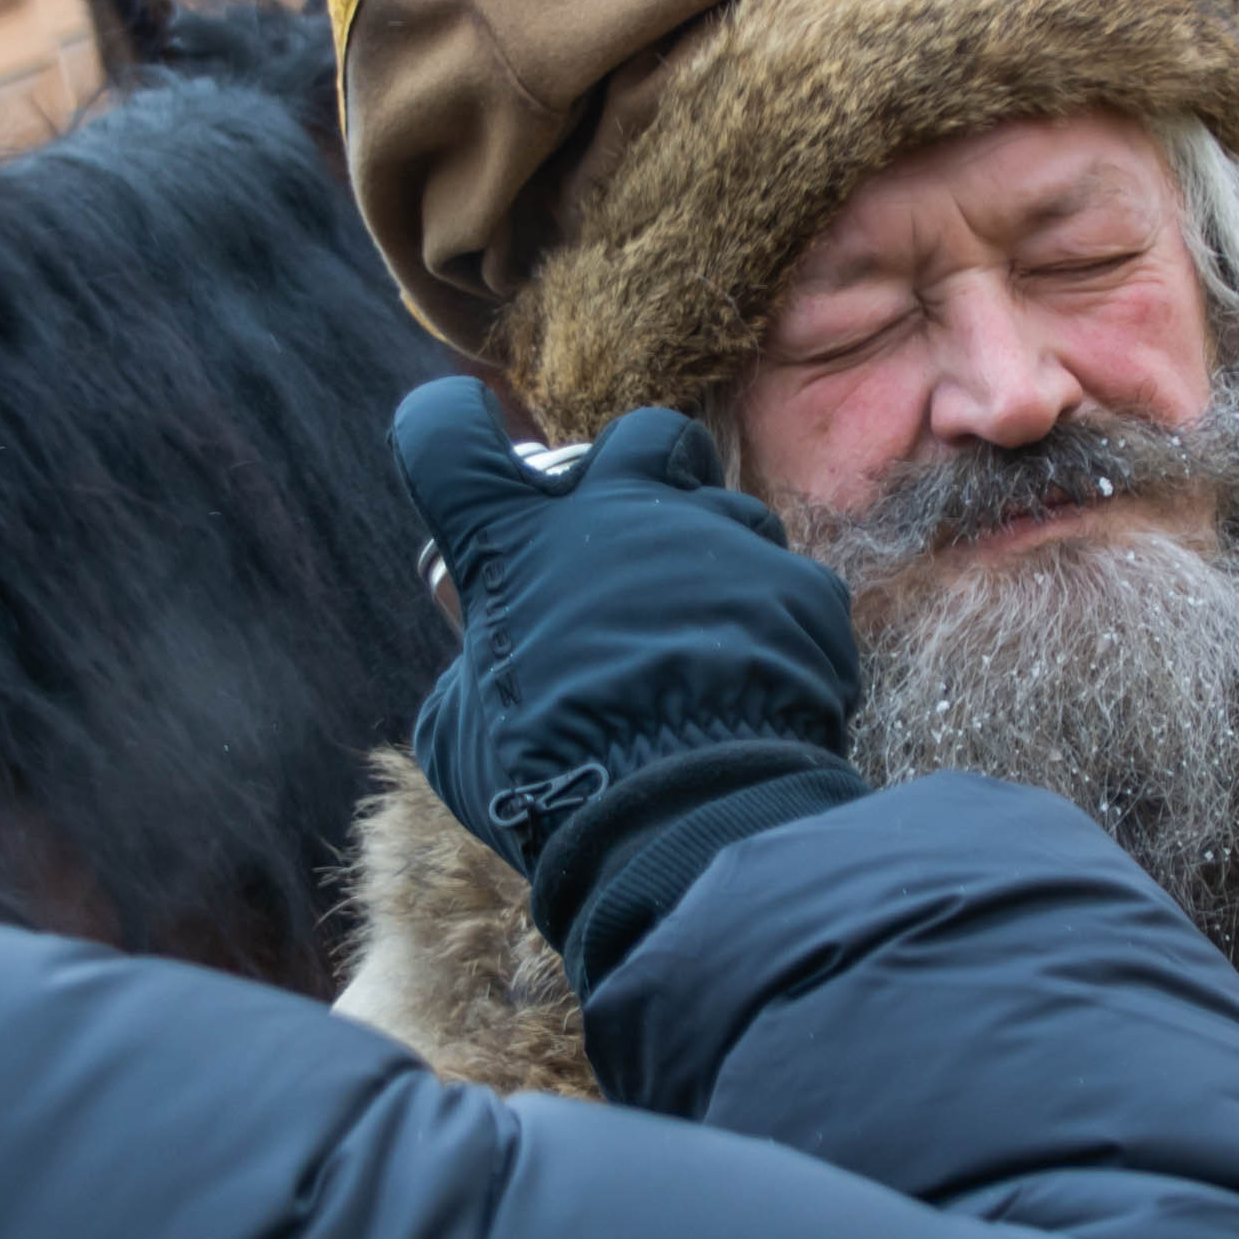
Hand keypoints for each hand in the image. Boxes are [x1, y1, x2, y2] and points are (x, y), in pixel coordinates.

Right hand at [394, 382, 863, 989]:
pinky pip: (786, 589)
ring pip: (727, 513)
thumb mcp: (464, 739)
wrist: (683, 809)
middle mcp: (619, 513)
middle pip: (639, 435)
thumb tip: (481, 678)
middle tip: (636, 532)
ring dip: (714, 563)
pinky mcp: (794, 583)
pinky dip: (772, 630)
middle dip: (641, 469)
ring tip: (706, 638)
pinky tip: (760, 686)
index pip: (445, 438)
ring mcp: (715, 538)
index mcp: (514, 542)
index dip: (443, 430)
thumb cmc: (550, 777)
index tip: (454, 440)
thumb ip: (474, 681)